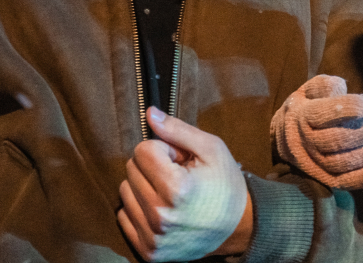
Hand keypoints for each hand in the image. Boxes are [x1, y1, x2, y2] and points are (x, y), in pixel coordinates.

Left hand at [117, 108, 251, 261]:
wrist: (238, 226)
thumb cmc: (225, 184)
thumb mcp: (211, 149)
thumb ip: (177, 129)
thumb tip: (149, 113)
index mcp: (177, 188)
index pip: (143, 150)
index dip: (164, 149)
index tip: (180, 160)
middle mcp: (161, 215)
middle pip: (131, 169)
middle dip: (152, 167)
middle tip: (177, 176)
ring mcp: (153, 237)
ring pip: (125, 191)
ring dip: (144, 187)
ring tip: (170, 193)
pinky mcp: (148, 251)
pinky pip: (124, 216)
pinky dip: (139, 208)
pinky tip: (162, 209)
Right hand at [270, 75, 362, 189]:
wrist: (285, 136)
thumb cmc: (307, 107)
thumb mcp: (309, 89)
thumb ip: (325, 85)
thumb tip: (342, 89)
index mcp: (301, 115)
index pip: (321, 115)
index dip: (347, 109)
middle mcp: (305, 142)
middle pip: (335, 141)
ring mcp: (313, 163)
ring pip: (341, 164)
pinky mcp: (323, 179)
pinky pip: (344, 183)